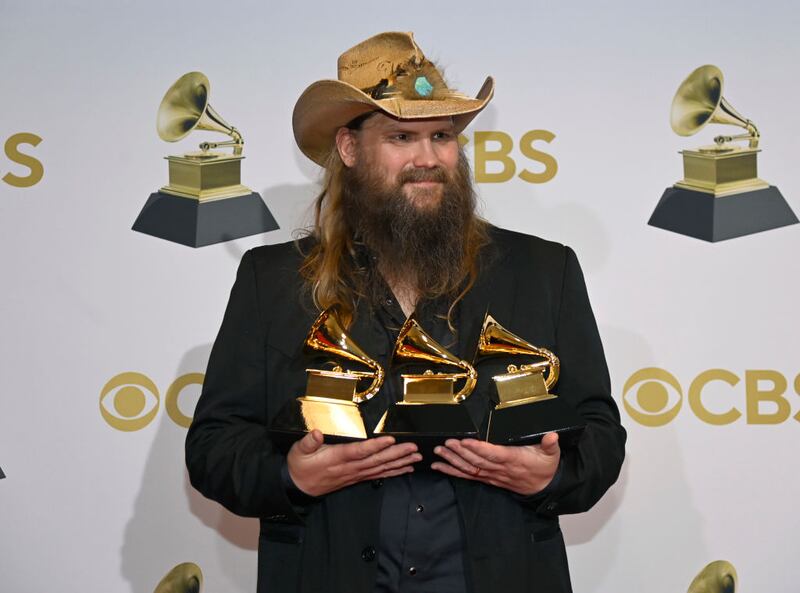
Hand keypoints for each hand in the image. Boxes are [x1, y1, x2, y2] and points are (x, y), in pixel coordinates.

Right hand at [287, 430, 420, 496]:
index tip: (390, 439)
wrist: (298, 487)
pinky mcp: (357, 478)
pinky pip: (378, 475)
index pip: (359, 452)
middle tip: (414, 448)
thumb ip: (308, 442)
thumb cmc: (300, 466)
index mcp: (336, 458)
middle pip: (376, 460)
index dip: (375, 446)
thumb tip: (316, 432)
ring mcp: (355, 475)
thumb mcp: (299, 451)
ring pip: (381, 469)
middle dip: (397, 454)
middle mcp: (349, 468)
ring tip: (416, 457)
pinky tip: (406, 468)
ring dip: (400, 463)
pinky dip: (394, 472)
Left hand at [431, 432, 560, 495]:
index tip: (465, 441)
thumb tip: (552, 436)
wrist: (545, 487)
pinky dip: (453, 472)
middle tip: (446, 443)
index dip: (478, 448)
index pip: (493, 454)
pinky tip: (440, 467)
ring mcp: (493, 475)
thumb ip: (550, 444)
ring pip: (470, 469)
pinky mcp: (488, 479)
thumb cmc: (545, 467)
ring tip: (439, 453)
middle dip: (460, 453)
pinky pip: (468, 476)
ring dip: (453, 461)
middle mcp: (500, 469)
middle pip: (477, 461)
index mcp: (513, 460)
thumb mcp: (552, 454)